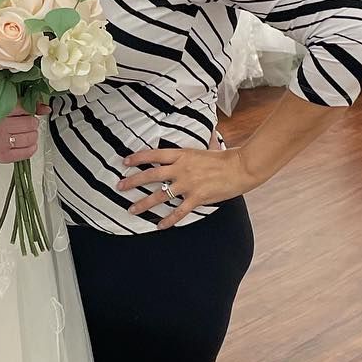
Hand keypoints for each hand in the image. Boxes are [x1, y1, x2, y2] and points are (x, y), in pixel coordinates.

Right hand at [0, 109, 41, 164]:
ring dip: (32, 135)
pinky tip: (25, 143)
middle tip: (26, 124)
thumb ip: (24, 107)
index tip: (30, 112)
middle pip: (30, 123)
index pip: (24, 108)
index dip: (30, 110)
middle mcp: (1, 128)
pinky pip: (27, 152)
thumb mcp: (3, 110)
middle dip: (31, 123)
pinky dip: (31, 147)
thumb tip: (46, 108)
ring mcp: (3, 144)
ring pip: (31, 138)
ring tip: (25, 134)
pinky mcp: (5, 157)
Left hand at [121, 141, 265, 229]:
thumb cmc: (226, 158)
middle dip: (133, 181)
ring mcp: (188, 184)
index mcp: (182, 154)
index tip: (124, 162)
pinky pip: (178, 211)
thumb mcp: (209, 147)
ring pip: (160, 195)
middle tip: (120, 186)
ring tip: (131, 209)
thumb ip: (202, 145)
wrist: (241, 168)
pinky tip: (159, 225)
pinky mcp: (197, 198)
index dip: (138, 158)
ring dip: (144, 203)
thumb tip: (208, 135)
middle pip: (151, 175)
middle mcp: (181, 169)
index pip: (154, 155)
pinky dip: (168, 220)